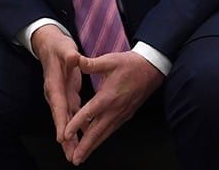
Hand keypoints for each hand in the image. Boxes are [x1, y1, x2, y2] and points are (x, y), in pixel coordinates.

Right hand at [30, 25, 83, 160]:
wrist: (50, 45)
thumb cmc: (58, 46)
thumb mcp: (64, 47)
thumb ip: (69, 54)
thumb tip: (74, 57)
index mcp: (54, 83)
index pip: (58, 105)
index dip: (61, 121)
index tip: (63, 137)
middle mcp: (55, 93)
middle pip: (61, 119)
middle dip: (65, 139)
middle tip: (71, 155)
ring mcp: (61, 97)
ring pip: (66, 121)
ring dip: (71, 138)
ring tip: (76, 155)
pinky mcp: (67, 96)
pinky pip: (72, 116)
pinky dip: (77, 129)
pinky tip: (84, 139)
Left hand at [64, 50, 164, 164]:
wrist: (152, 69)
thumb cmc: (130, 64)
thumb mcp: (109, 60)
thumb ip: (91, 64)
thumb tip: (76, 61)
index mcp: (108, 96)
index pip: (89, 113)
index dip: (76, 125)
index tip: (66, 135)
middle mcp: (115, 109)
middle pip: (97, 131)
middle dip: (85, 146)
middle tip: (75, 159)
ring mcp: (121, 114)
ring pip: (104, 134)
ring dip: (93, 146)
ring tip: (82, 156)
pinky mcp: (125, 115)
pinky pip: (111, 130)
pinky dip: (101, 138)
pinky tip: (95, 142)